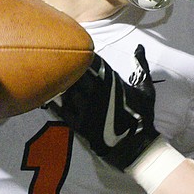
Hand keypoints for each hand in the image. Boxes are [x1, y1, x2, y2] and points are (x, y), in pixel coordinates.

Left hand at [45, 45, 157, 169]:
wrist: (137, 146)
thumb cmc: (142, 117)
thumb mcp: (146, 89)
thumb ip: (142, 66)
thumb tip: (139, 47)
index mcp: (112, 83)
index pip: (92, 62)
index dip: (84, 56)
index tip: (80, 51)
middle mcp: (97, 93)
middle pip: (76, 73)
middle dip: (69, 67)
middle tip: (61, 60)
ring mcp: (87, 109)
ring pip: (66, 89)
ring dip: (60, 81)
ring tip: (52, 74)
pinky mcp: (79, 124)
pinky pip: (61, 110)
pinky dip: (53, 101)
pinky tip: (46, 95)